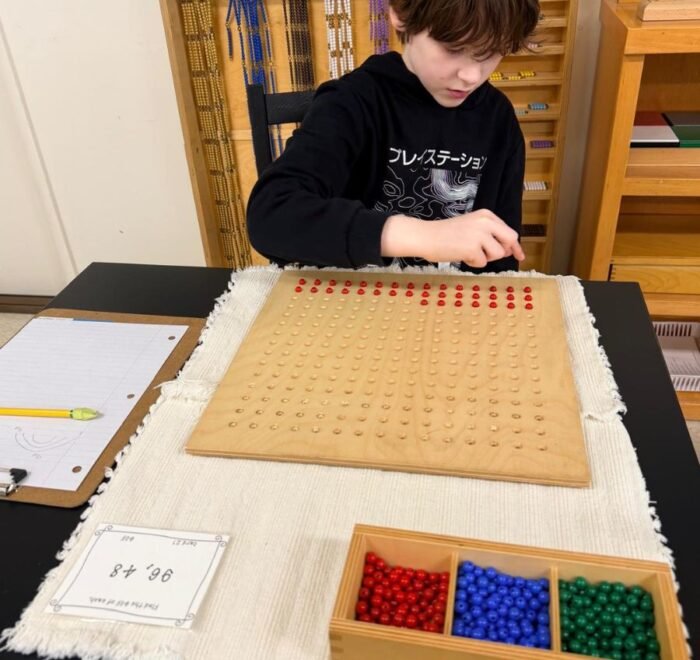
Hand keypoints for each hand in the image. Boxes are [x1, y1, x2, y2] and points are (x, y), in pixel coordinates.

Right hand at [381, 211, 524, 266]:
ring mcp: (480, 234)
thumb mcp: (471, 227)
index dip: (514, 246)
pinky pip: (483, 262)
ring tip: (467, 252)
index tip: (520, 255)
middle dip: (502, 251)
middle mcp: (486, 222)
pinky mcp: (473, 248)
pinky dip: (473, 263)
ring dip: (484, 258)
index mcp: (486, 215)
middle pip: (509, 240)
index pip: (508, 231)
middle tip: (488, 255)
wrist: (426, 236)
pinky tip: (461, 255)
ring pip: (497, 254)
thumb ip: (489, 234)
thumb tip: (507, 250)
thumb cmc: (445, 234)